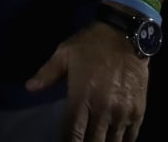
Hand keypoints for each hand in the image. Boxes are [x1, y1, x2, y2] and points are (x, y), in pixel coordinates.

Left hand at [25, 20, 149, 139]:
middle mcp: (103, 109)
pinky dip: (121, 141)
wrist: (125, 36)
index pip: (73, 131)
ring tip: (95, 141)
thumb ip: (47, 74)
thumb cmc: (90, 45)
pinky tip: (112, 140)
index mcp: (82, 96)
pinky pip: (130, 136)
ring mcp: (123, 113)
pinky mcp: (138, 111)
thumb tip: (29, 88)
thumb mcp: (64, 54)